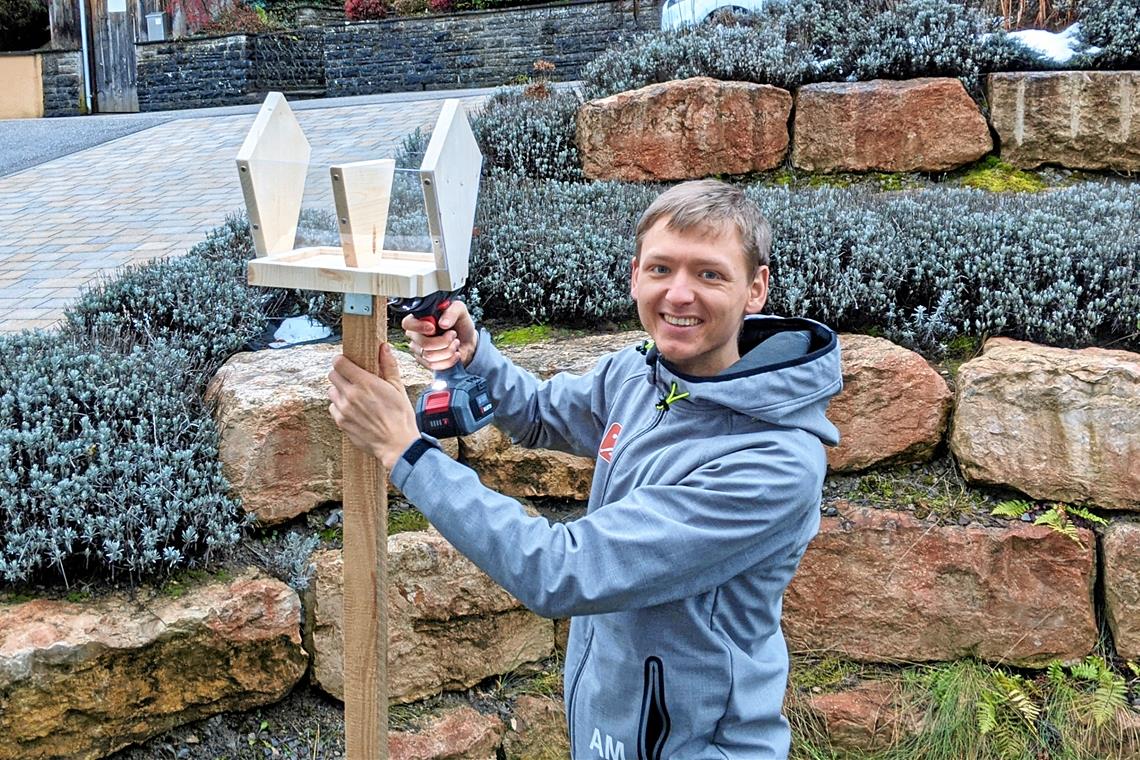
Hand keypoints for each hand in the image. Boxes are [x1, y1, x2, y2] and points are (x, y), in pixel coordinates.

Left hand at [328, 344, 419, 471]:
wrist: (396, 444)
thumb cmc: (400, 417)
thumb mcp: (398, 388)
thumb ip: (388, 366)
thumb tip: (384, 348)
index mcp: (365, 383)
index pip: (339, 362)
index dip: (342, 360)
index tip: (347, 362)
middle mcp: (350, 395)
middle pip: (332, 375)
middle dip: (341, 374)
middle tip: (352, 379)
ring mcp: (343, 409)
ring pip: (331, 391)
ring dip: (340, 391)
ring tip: (354, 396)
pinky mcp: (341, 422)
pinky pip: (333, 408)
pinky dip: (340, 406)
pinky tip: (353, 410)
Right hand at [403, 300, 478, 371]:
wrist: (467, 340)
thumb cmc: (460, 323)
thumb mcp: (460, 310)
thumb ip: (452, 311)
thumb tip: (442, 323)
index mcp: (419, 318)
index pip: (407, 323)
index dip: (419, 327)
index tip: (433, 328)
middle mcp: (415, 334)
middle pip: (423, 343)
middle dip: (444, 341)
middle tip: (453, 334)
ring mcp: (419, 349)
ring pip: (429, 356)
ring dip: (448, 350)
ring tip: (456, 343)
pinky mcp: (425, 362)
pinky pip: (433, 365)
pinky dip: (449, 360)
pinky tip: (455, 353)